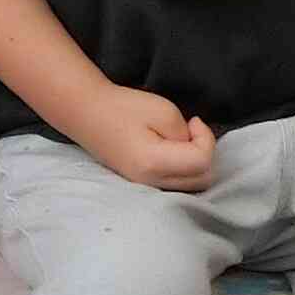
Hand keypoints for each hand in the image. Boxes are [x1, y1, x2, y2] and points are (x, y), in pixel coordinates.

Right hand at [82, 85, 216, 193]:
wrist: (88, 113)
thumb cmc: (123, 108)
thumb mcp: (164, 111)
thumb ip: (186, 135)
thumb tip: (192, 147)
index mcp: (154, 164)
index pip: (202, 162)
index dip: (206, 138)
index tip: (193, 120)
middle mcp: (151, 182)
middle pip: (202, 179)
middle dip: (204, 153)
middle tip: (189, 130)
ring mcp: (146, 186)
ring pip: (192, 185)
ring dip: (196, 162)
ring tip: (180, 139)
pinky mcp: (143, 183)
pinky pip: (177, 183)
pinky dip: (184, 168)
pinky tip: (172, 150)